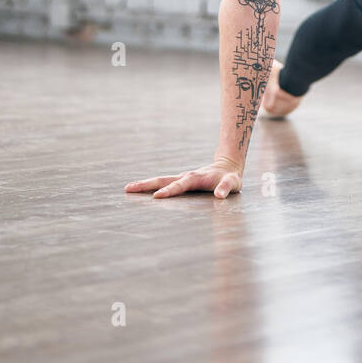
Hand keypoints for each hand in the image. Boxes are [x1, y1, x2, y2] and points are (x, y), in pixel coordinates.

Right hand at [125, 156, 242, 198]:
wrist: (227, 165)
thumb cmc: (230, 177)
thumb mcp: (232, 183)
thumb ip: (226, 188)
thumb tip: (219, 196)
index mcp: (196, 178)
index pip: (180, 185)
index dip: (169, 191)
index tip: (156, 197)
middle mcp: (186, 176)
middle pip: (163, 180)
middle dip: (146, 184)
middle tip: (128, 188)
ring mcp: (182, 178)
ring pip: (161, 180)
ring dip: (145, 184)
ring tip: (128, 188)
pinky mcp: (181, 181)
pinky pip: (164, 183)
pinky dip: (151, 186)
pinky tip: (141, 191)